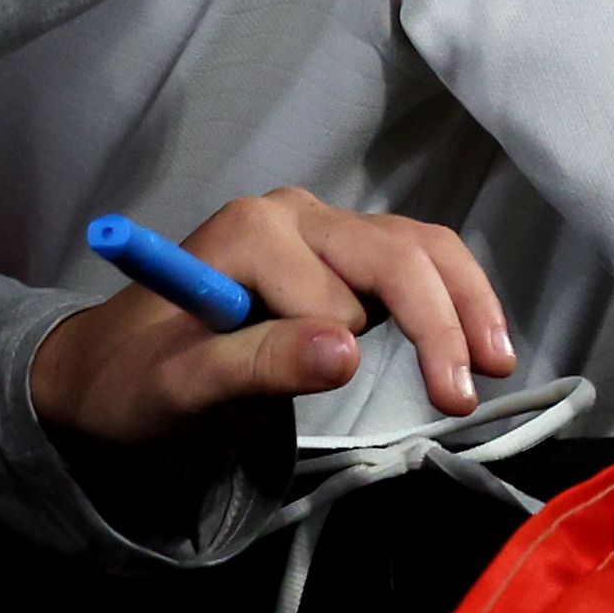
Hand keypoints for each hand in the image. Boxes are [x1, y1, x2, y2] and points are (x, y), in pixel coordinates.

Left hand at [29, 187, 512, 441]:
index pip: (336, 288)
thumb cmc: (133, 382)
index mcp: (252, 230)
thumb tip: (346, 351)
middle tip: (463, 399)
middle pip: (400, 253)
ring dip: (467, 306)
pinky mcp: (348, 253)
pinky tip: (480, 344)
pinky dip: (457, 300)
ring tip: (496, 367)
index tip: (344, 395)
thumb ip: (256, 365)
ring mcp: (326, 228)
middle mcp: (296, 213)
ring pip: (425, 250)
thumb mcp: (177, 388)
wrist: (116, 371)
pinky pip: (421, 262)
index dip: (346, 346)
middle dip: (442, 323)